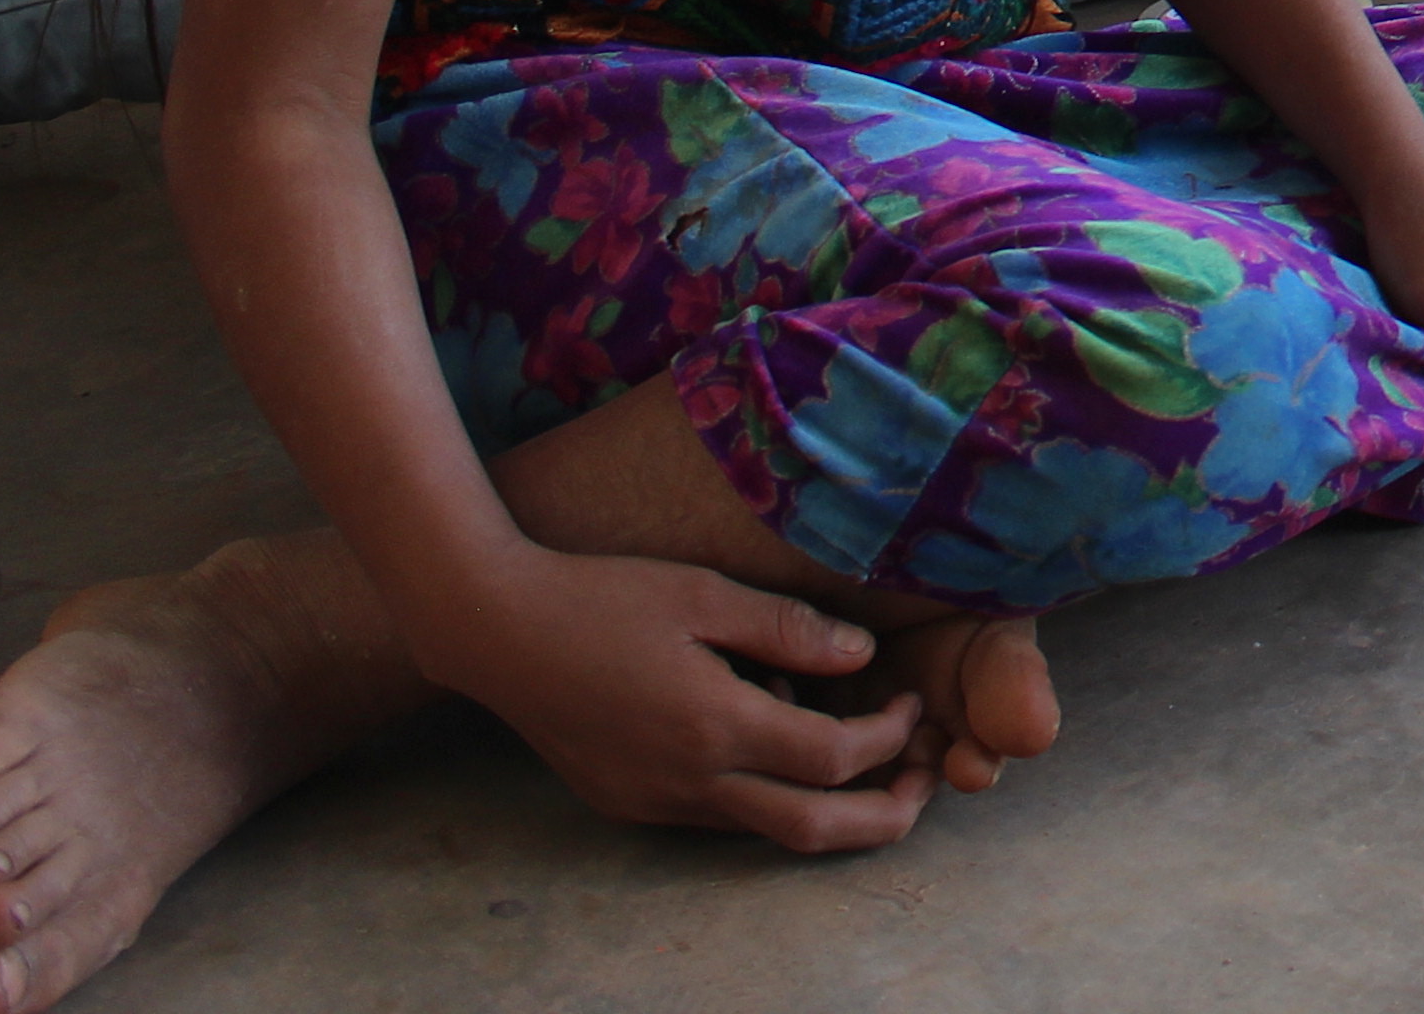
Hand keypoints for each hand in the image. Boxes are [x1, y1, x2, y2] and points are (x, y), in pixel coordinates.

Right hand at [415, 548, 935, 849]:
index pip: (833, 758)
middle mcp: (688, 780)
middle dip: (883, 816)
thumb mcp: (703, 593)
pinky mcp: (629, 803)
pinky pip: (718, 816)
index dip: (890, 737)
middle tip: (926, 781)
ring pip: (764, 829)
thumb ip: (788, 629)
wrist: (496, 631)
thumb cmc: (603, 597)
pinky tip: (774, 739)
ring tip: (865, 757)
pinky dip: (765, 793)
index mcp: (715, 725)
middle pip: (811, 829)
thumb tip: (863, 657)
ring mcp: (654, 802)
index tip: (910, 701)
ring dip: (824, 804)